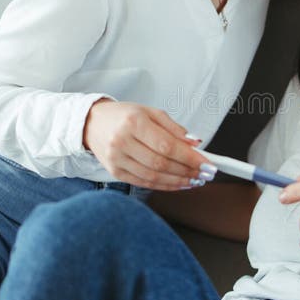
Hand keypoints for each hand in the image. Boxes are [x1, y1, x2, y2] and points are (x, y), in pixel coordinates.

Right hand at [83, 100, 211, 189]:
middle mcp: (123, 142)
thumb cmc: (124, 116)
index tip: (208, 164)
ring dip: (178, 181)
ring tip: (196, 180)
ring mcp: (117, 159)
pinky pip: (144, 183)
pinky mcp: (115, 172)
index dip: (190, 158)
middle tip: (206, 174)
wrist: (91, 123)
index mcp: (134, 122)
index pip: (167, 145)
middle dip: (188, 171)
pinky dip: (164, 186)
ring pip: (153, 176)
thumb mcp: (150, 112)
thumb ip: (174, 128)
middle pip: (161, 163)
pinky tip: (178, 184)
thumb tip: (195, 144)